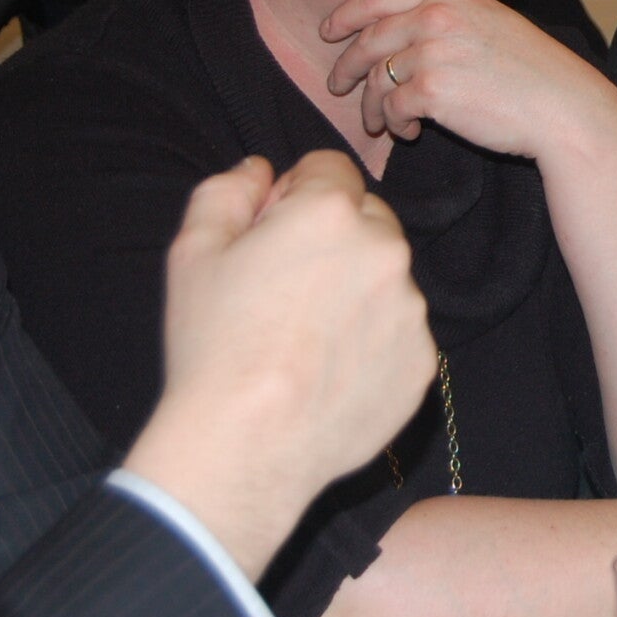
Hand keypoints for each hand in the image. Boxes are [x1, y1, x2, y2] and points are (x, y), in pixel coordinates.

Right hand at [124, 152, 434, 579]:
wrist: (245, 447)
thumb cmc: (213, 347)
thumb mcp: (193, 252)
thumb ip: (227, 192)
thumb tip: (260, 169)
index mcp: (330, 212)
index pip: (328, 169)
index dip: (294, 196)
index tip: (272, 233)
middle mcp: (385, 250)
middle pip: (367, 219)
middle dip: (334, 237)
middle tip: (286, 288)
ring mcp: (411, 309)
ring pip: (386, 277)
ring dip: (357, 290)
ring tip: (305, 339)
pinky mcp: (423, 361)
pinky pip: (400, 333)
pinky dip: (374, 343)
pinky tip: (329, 372)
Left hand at [321, 0, 610, 154]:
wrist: (563, 107)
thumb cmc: (532, 73)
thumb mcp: (490, 24)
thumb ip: (448, 18)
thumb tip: (398, 34)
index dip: (347, 13)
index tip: (329, 30)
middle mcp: (437, 15)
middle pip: (369, 38)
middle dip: (346, 65)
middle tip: (338, 85)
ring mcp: (433, 51)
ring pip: (377, 78)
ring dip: (371, 104)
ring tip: (378, 123)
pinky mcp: (432, 90)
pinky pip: (392, 107)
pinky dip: (394, 123)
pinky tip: (409, 132)